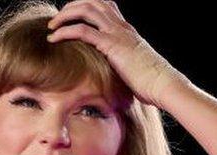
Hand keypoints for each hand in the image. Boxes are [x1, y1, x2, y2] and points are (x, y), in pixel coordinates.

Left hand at [47, 0, 182, 109]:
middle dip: (72, 6)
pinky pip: (83, 31)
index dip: (86, 5)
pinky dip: (65, 31)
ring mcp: (117, 33)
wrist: (164, 84)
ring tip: (52, 26)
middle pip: (93, 1)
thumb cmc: (152, 83)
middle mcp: (121, 26)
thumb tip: (114, 77)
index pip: (105, 4)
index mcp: (126, 30)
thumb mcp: (135, 68)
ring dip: (65, 14)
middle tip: (57, 19)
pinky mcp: (111, 45)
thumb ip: (122, 64)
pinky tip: (54, 38)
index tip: (71, 16)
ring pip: (86, 9)